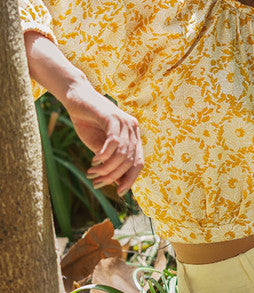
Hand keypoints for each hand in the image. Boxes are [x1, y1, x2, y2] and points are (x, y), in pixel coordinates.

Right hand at [63, 80, 143, 196]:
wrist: (76, 99)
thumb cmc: (88, 123)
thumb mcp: (100, 147)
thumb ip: (110, 162)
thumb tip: (117, 185)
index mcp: (133, 137)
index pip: (138, 163)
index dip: (131, 178)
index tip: (120, 192)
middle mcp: (133, 129)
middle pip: (130, 161)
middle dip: (113, 176)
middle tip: (96, 183)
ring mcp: (125, 122)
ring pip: (122, 154)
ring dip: (106, 168)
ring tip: (91, 173)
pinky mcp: (114, 117)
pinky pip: (114, 143)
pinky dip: (104, 155)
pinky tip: (94, 160)